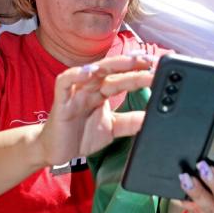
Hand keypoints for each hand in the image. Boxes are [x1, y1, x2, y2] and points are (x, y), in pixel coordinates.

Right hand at [36, 54, 154, 166]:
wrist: (56, 151)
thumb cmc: (81, 135)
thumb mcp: (112, 129)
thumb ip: (130, 122)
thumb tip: (151, 118)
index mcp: (102, 91)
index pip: (122, 77)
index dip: (139, 71)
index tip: (157, 69)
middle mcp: (90, 88)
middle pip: (111, 70)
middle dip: (131, 64)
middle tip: (149, 62)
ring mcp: (76, 92)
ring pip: (93, 71)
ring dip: (112, 65)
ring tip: (130, 62)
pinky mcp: (62, 101)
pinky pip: (65, 82)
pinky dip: (76, 74)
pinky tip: (90, 72)